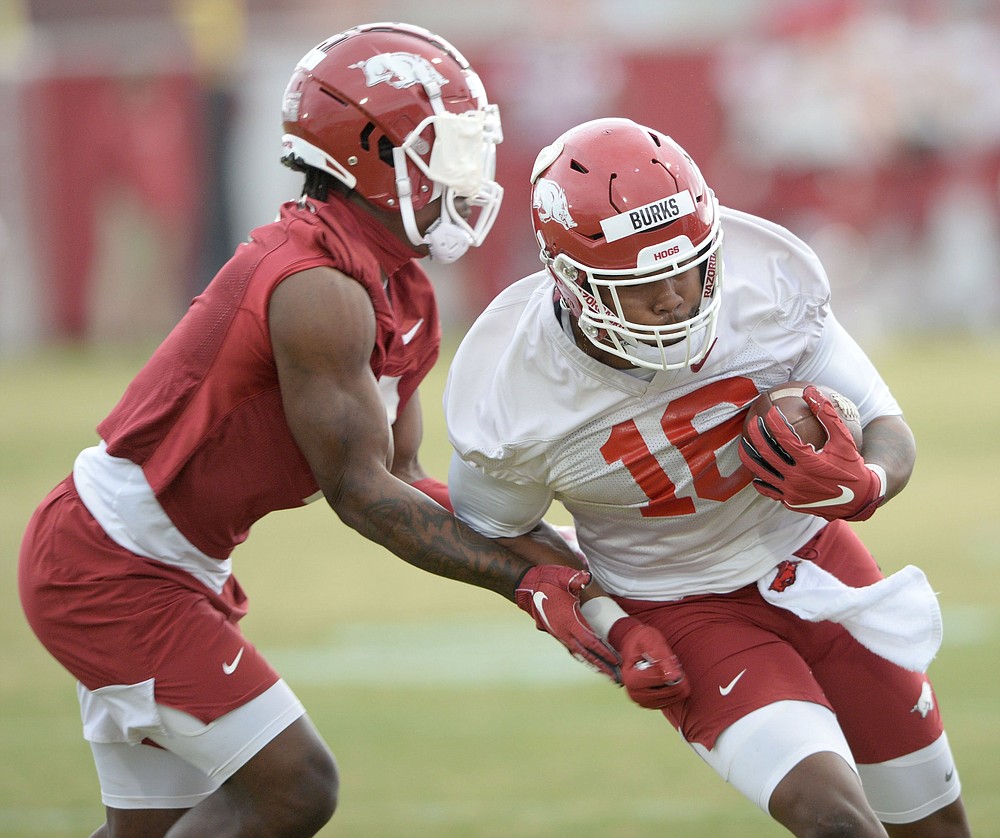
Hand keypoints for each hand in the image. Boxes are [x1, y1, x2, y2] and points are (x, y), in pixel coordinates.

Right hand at [515, 565, 619, 678]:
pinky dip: (583, 656)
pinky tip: (589, 660)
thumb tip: (586, 578)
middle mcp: (564, 632)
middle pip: (586, 654)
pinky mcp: (557, 633)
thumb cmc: (547, 580)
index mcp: (569, 622)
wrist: (527, 586)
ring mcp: (559, 634)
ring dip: (593, 664)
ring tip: (606, 673)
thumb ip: (575, 579)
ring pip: (579, 653)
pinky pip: (573, 648)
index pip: (590, 641)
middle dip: (602, 665)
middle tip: (616, 677)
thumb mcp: (562, 576)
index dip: (604, 651)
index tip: (616, 661)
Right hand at [607, 617, 688, 708]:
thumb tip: (674, 676)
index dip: (672, 668)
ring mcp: (641, 700)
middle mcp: (633, 692)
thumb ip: (662, 657)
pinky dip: (675, 693)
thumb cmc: (641, 641)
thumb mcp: (650, 640)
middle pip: (667, 691)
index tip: (672, 660)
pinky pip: (670, 703)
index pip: (662, 678)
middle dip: (677, 678)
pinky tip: (671, 681)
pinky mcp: (648, 703)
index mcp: (630, 677)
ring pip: (671, 699)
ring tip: (671, 672)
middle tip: (673, 665)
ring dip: (677, 685)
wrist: (635, 645)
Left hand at [739, 385, 884, 520]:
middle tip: (752, 421)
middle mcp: (797, 478)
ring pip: (761, 472)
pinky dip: (759, 478)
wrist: (860, 499)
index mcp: (809, 461)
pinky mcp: (790, 502)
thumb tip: (810, 390)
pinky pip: (767, 489)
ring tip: (745, 442)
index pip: (783, 437)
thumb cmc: (852, 465)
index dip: (774, 421)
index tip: (771, 411)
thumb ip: (827, 414)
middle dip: (755, 434)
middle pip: (766, 453)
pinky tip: (756, 469)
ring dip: (750, 456)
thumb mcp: (844, 439)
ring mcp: (791, 492)